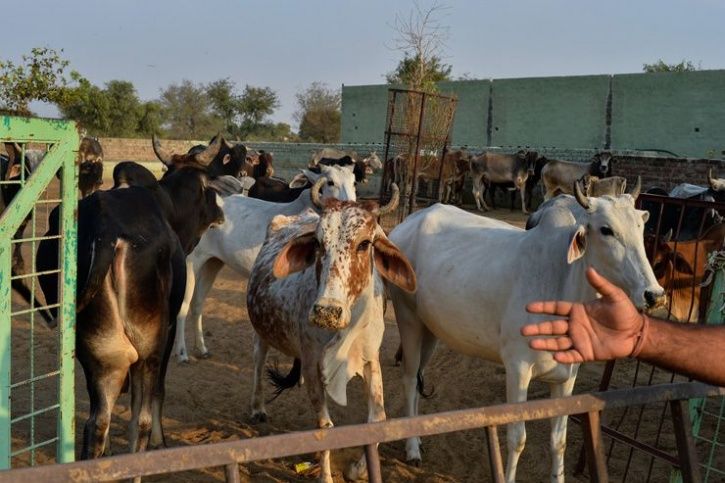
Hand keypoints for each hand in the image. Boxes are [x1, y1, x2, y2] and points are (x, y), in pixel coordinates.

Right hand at [521, 267, 643, 362]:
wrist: (637, 333)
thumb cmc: (626, 313)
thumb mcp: (614, 296)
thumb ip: (601, 284)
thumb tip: (589, 269)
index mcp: (578, 311)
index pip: (556, 308)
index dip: (542, 308)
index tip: (528, 307)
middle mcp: (575, 326)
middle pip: (552, 327)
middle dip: (537, 329)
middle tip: (523, 330)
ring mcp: (579, 340)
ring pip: (557, 342)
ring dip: (545, 343)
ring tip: (531, 344)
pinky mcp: (586, 353)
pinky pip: (571, 355)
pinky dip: (563, 357)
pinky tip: (554, 356)